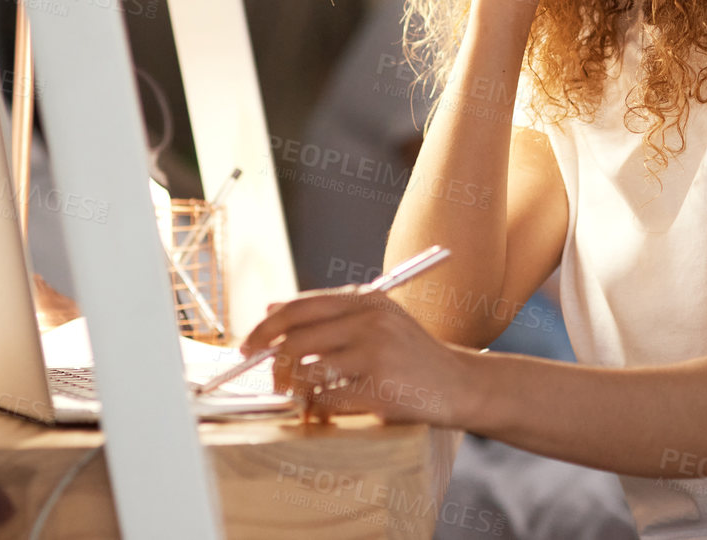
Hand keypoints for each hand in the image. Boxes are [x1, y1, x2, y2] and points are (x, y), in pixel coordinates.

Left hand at [239, 289, 480, 425]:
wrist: (458, 384)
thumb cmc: (410, 354)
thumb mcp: (377, 319)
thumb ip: (328, 312)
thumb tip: (271, 307)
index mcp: (366, 300)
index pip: (300, 307)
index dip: (266, 327)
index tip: (248, 344)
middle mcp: (370, 322)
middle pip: (296, 339)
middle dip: (271, 363)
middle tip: (271, 379)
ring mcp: (375, 355)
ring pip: (307, 371)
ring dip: (295, 388)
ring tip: (300, 394)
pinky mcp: (379, 390)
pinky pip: (326, 400)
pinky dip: (316, 407)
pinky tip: (325, 408)